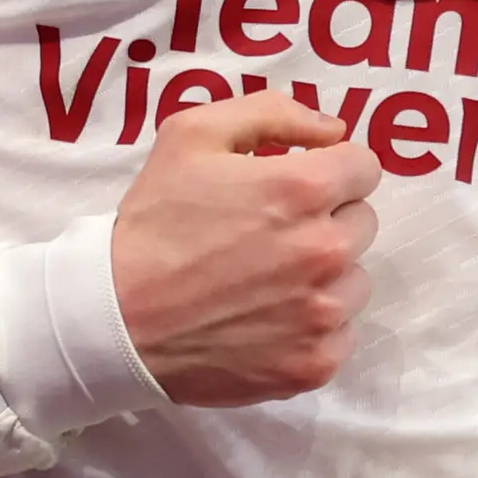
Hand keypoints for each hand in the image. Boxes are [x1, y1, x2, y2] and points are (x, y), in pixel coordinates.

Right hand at [107, 91, 378, 405]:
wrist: (112, 319)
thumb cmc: (153, 223)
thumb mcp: (193, 135)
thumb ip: (273, 114)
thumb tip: (334, 130)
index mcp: (304, 189)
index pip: (364, 168)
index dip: (329, 171)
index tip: (295, 187)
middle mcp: (325, 250)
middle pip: (361, 223)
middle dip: (326, 220)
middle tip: (271, 235)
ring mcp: (323, 313)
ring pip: (355, 280)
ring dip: (325, 276)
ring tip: (266, 280)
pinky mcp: (314, 363)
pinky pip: (341, 335)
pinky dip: (313, 328)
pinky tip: (267, 321)